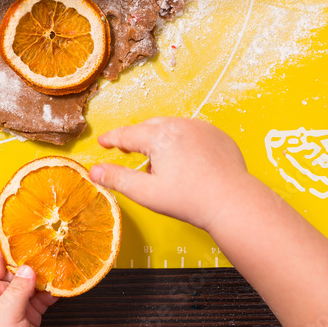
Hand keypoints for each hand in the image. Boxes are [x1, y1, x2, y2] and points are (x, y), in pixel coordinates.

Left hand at [0, 244, 57, 326]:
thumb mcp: (4, 316)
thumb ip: (16, 290)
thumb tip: (28, 269)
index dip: (8, 245)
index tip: (23, 232)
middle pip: (15, 268)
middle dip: (31, 258)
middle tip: (47, 246)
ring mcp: (13, 305)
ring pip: (30, 281)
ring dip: (44, 274)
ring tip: (56, 263)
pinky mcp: (28, 314)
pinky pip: (41, 296)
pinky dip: (51, 290)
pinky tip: (59, 284)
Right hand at [89, 117, 250, 230]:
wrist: (233, 202)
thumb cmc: (191, 200)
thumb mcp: (147, 193)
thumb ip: (118, 179)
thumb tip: (94, 171)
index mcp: (159, 136)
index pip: (127, 134)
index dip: (112, 139)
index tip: (103, 141)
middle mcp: (180, 124)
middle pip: (149, 127)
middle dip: (137, 138)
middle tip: (128, 151)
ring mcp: (201, 127)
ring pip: (171, 128)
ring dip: (161, 140)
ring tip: (160, 164)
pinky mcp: (217, 135)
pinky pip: (193, 133)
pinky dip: (184, 142)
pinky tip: (186, 162)